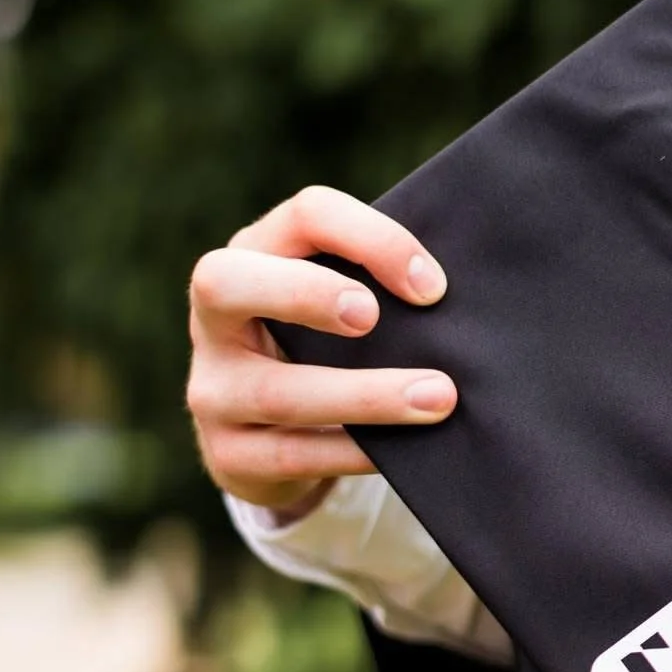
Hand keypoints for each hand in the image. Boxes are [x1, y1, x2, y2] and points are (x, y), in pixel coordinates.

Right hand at [188, 185, 455, 518]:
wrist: (273, 435)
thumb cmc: (330, 345)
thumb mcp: (346, 300)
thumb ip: (387, 284)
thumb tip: (459, 292)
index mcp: (256, 255)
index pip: (305, 216)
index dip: (371, 238)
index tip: (433, 287)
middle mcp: (215, 316)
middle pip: (227, 282)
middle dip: (304, 293)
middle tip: (372, 316)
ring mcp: (213, 387)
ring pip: (277, 390)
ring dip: (366, 395)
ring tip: (439, 397)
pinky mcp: (227, 453)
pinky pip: (291, 455)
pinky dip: (353, 451)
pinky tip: (399, 454)